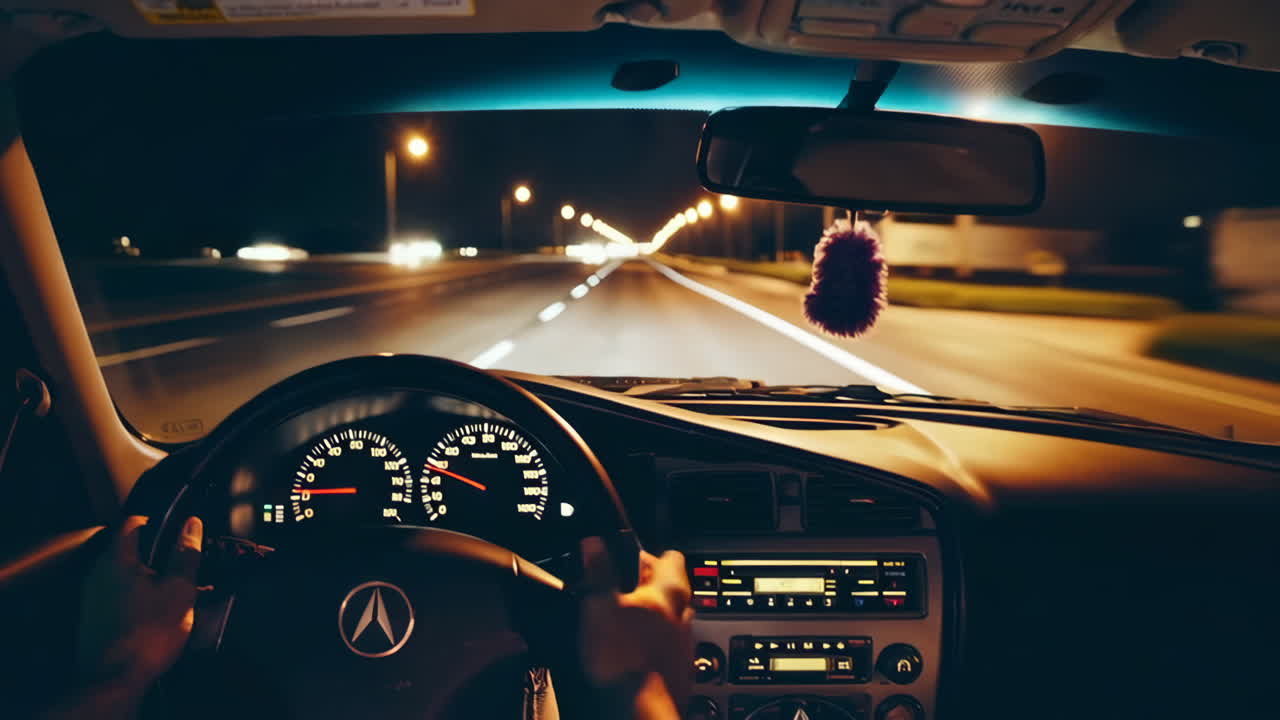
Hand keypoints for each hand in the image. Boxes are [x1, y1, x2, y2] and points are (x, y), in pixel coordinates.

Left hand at [77, 515, 203, 695]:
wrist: (114, 679)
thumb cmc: (149, 631)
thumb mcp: (179, 590)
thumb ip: (185, 554)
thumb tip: (192, 524)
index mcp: (116, 560)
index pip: (132, 523)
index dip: (158, 522)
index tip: (179, 532)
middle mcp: (98, 573)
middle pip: (127, 549)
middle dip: (156, 552)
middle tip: (182, 564)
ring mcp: (92, 596)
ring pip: (124, 573)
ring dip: (148, 576)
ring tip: (175, 591)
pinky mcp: (94, 617)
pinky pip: (118, 594)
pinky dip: (138, 595)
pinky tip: (157, 612)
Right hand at [579, 537, 692, 719]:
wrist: (639, 708)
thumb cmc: (625, 658)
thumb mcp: (600, 605)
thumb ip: (599, 570)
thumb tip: (594, 543)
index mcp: (670, 591)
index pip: (670, 556)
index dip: (646, 554)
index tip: (624, 559)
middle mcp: (684, 614)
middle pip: (670, 588)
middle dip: (645, 588)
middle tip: (618, 595)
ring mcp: (684, 642)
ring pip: (669, 617)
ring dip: (650, 617)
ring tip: (622, 625)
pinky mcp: (679, 667)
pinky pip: (667, 645)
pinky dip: (652, 643)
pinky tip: (631, 652)